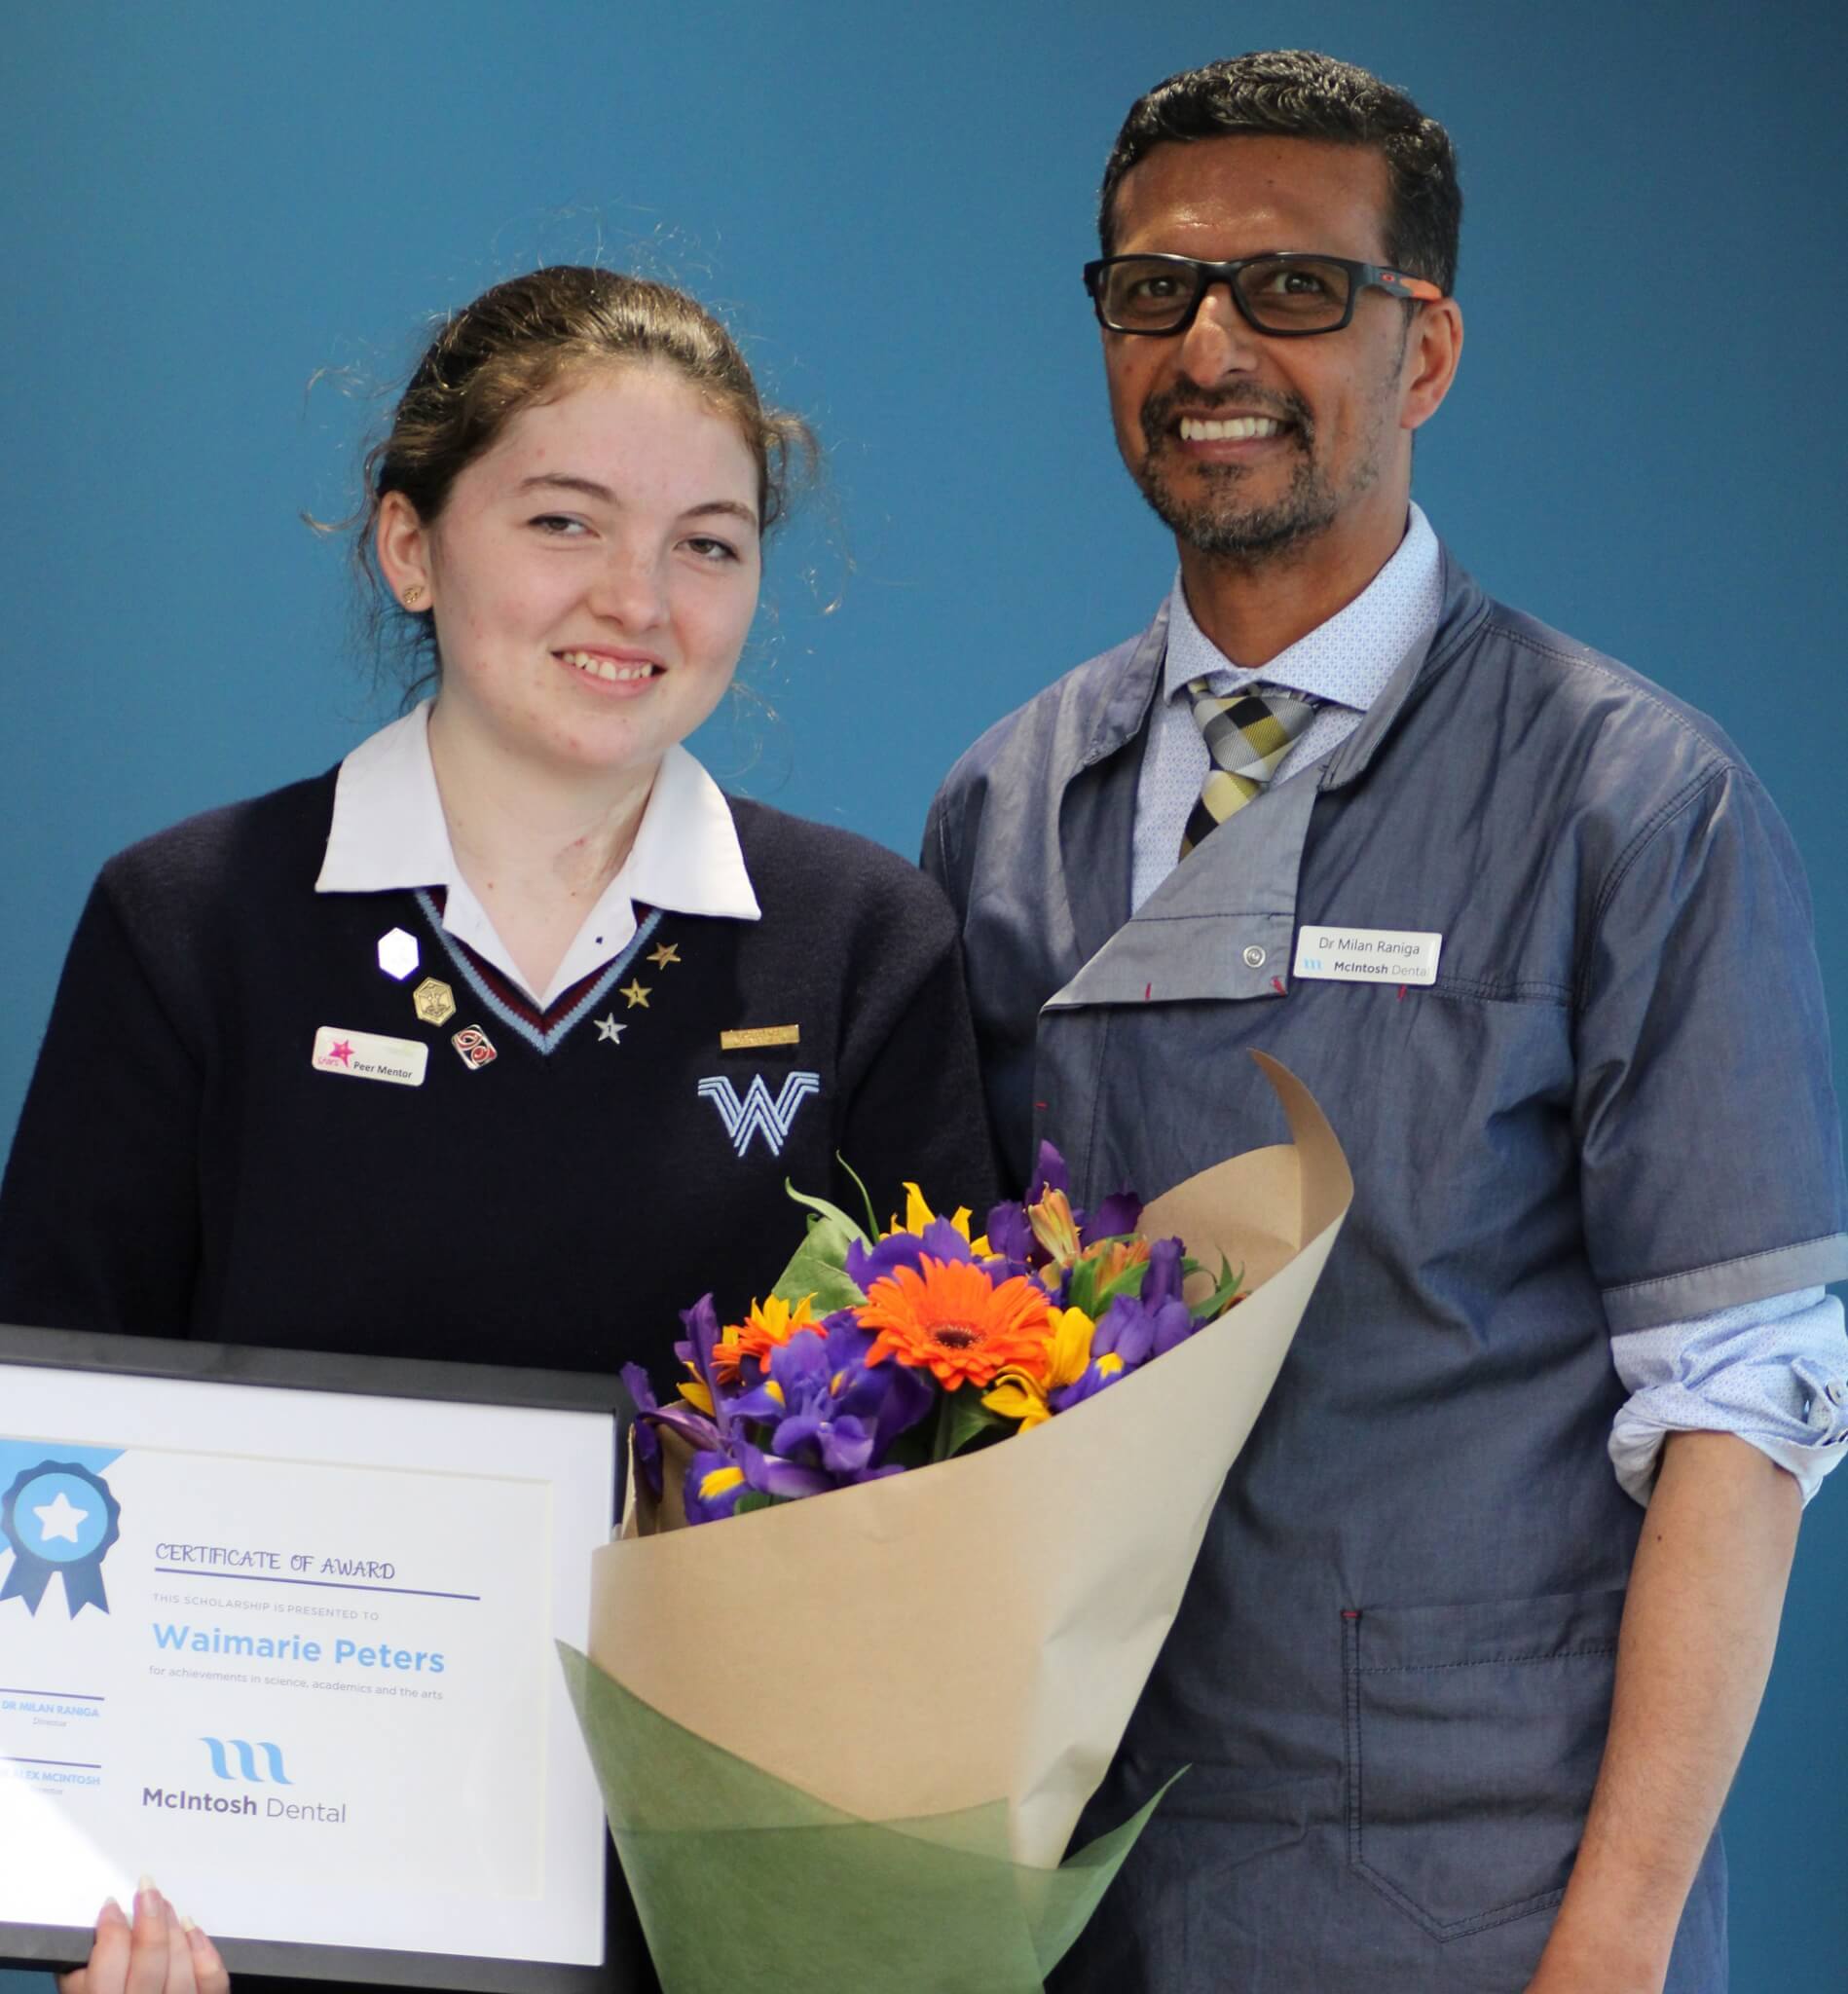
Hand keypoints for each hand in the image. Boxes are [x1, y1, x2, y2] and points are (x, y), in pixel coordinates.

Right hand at [58, 1880, 227, 1993]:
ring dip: (174, 1929)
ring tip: (164, 1906)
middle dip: (149, 1919)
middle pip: (150, 1962)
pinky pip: (213, 1982)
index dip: (111, 1930)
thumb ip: (80, 1982)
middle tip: (146, 1891)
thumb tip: (92, 1940)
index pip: (108, 1966)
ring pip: (182, 1966)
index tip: (111, 1907)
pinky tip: (193, 1930)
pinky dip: (205, 1952)